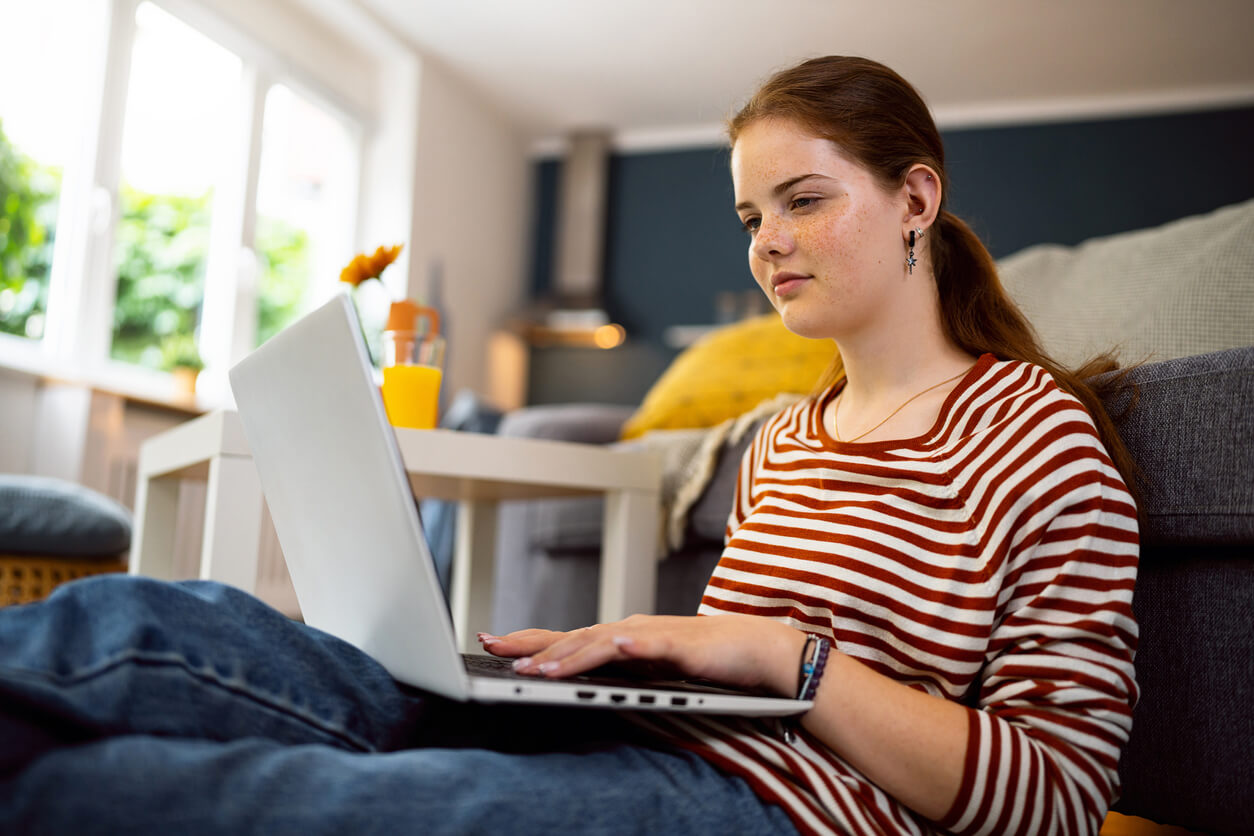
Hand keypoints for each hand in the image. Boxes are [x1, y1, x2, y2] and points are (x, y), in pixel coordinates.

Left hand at [477, 614, 805, 697]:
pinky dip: (627, 647)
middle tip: (493, 648)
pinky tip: (613, 647)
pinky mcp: (679, 645)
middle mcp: (629, 630)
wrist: (754, 648)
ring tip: (539, 669)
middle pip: (572, 637)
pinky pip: (648, 647)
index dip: (529, 640)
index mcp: (620, 637)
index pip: (566, 638)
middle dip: (532, 645)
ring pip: (601, 642)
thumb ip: (617, 671)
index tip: (492, 642)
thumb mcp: (649, 668)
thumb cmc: (702, 660)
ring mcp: (652, 635)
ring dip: (568, 655)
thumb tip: (578, 682)